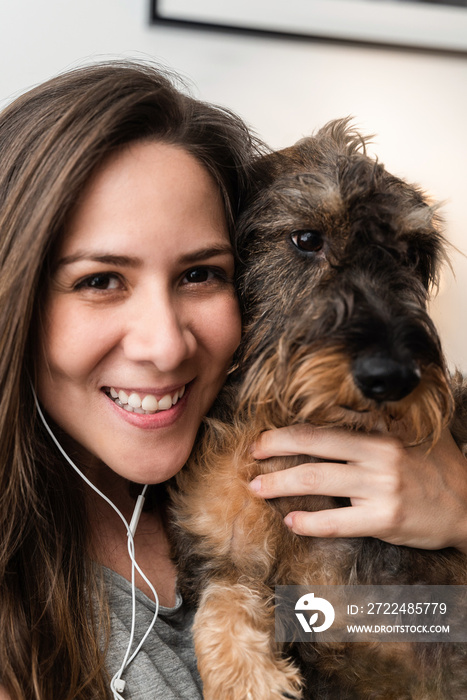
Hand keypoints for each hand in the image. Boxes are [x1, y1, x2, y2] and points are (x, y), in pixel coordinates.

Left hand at [249, 425, 466, 552]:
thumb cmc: (439, 469)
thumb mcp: (415, 435)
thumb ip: (383, 424)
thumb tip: (347, 412)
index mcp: (379, 434)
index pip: (322, 429)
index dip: (286, 433)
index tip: (263, 439)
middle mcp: (377, 456)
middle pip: (312, 448)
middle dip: (274, 450)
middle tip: (251, 458)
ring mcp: (380, 488)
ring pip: (315, 482)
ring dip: (279, 485)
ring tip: (257, 489)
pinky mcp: (384, 520)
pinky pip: (336, 522)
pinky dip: (309, 522)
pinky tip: (291, 522)